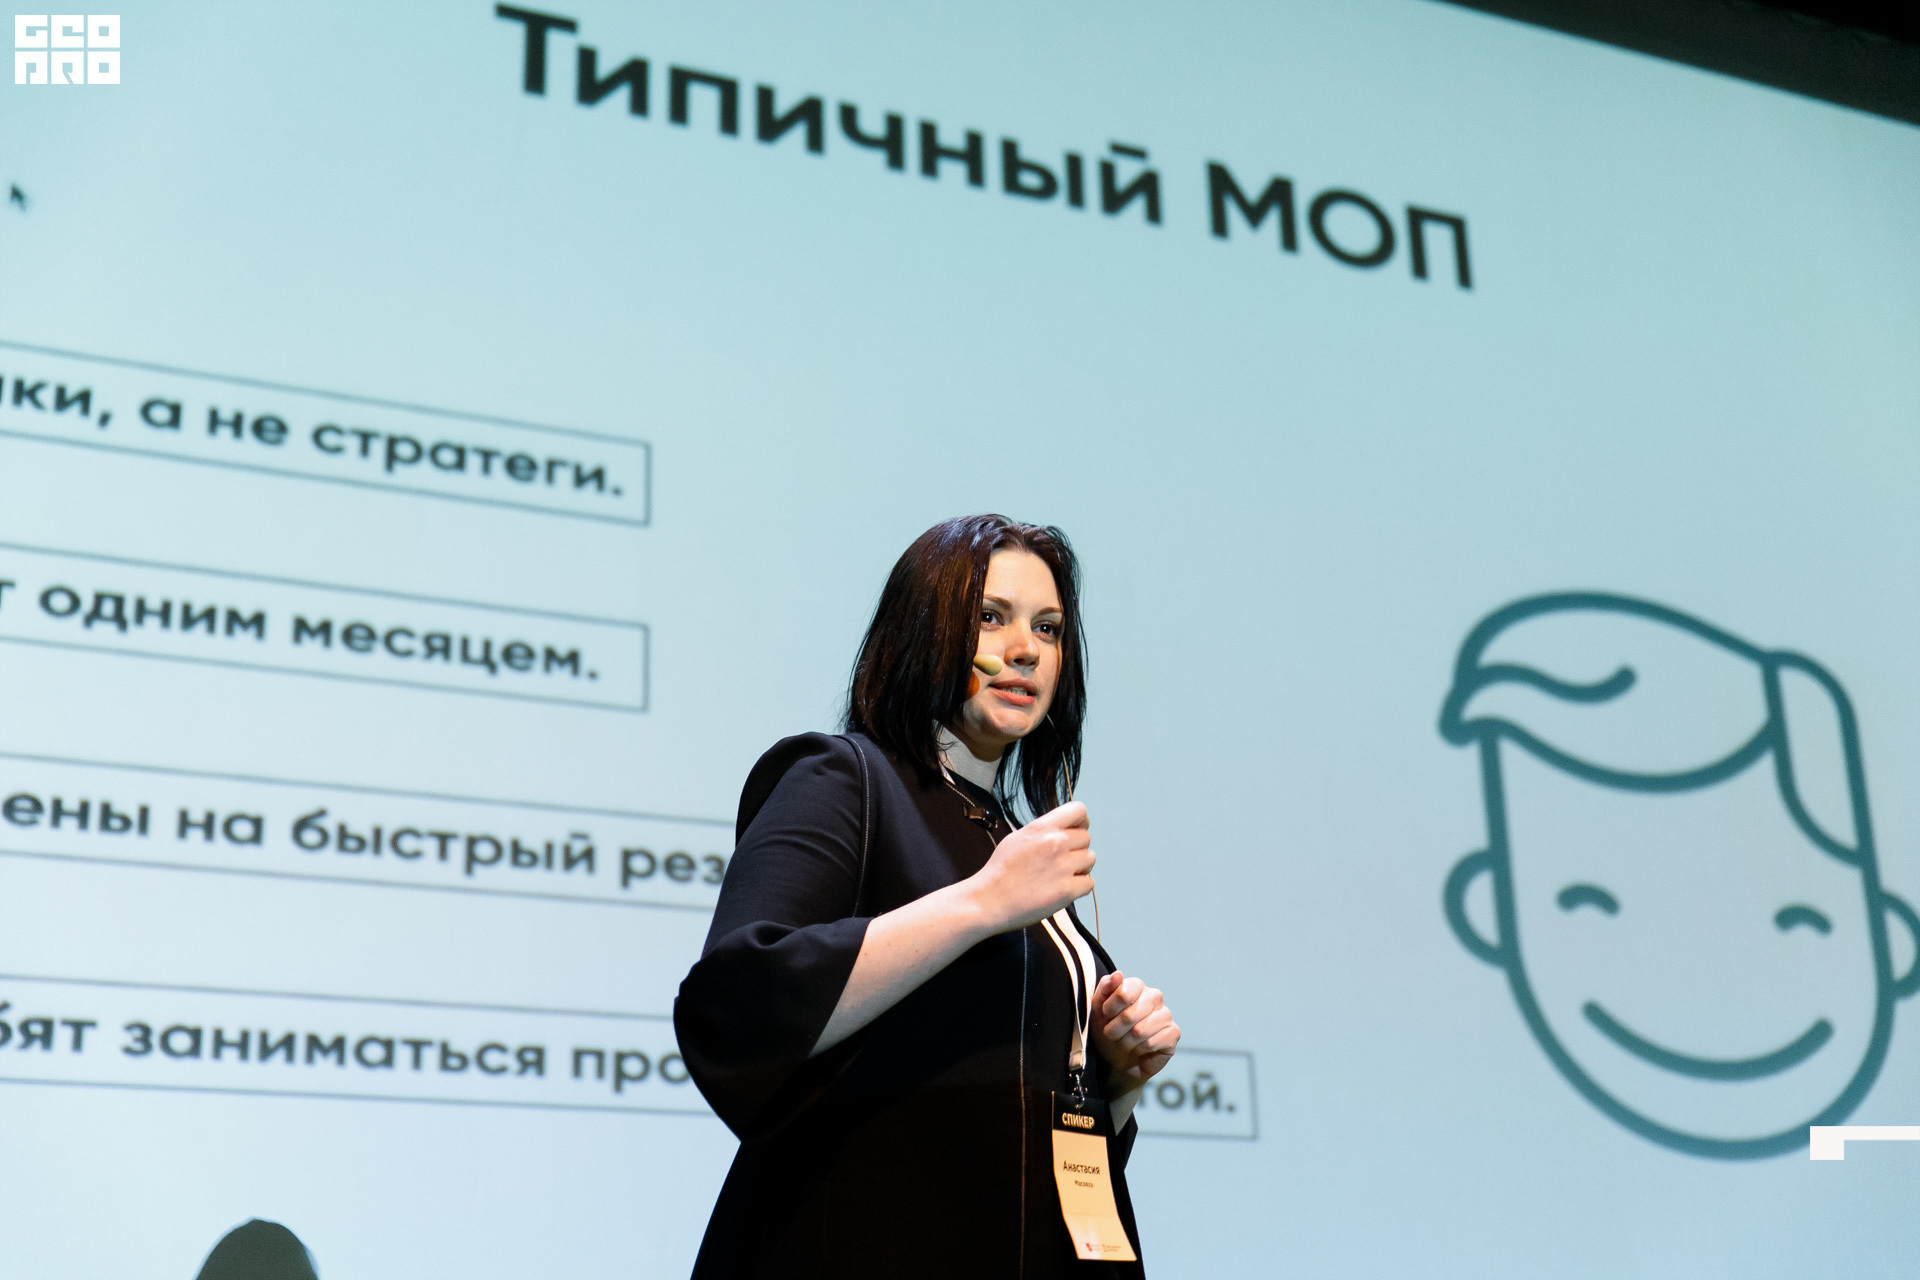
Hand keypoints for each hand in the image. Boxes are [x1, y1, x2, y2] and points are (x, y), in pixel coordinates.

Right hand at [966, 800, 1093, 933]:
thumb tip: (1061, 830)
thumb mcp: (1018, 837)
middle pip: (1086, 838)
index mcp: (1042, 828)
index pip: (1078, 811)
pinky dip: (1079, 888)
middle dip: (1076, 849)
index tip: (1075, 832)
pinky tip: (1062, 889)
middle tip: (1059, 861)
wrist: (990, 899)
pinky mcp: (1067, 890)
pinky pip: (1089, 883)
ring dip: (1080, 868)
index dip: (1081, 822)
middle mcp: (1055, 843)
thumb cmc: (1000, 871)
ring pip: (1090, 859)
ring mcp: (1063, 866)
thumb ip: (1043, 831)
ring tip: (1060, 876)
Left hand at [1091, 971, 1178, 1084]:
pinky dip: (1139, 1050)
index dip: (1109, 1009)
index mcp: (1137, 986)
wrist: (1115, 1058)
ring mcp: (1166, 1014)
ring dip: (1125, 1042)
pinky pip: (1151, 1043)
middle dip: (1115, 1030)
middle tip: (1112, 1034)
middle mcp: (1154, 996)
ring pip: (1139, 1031)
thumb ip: (1105, 988)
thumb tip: (1118, 975)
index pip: (1123, 993)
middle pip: (1130, 1015)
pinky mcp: (1173, 1033)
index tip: (1106, 1015)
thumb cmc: (1107, 1028)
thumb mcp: (1096, 1007)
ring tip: (1125, 1042)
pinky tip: (1140, 1049)